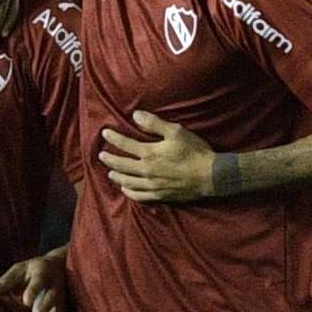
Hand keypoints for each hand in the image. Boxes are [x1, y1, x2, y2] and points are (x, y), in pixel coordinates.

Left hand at [0, 250, 69, 311]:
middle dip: (45, 307)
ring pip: (59, 309)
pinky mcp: (63, 307)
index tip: (26, 301)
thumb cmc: (33, 269)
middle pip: (52, 296)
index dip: (33, 291)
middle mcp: (55, 284)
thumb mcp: (20, 269)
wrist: (59, 265)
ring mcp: (61, 296)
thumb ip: (7, 280)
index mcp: (42, 272)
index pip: (38, 281)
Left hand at [98, 112, 216, 202]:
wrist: (210, 175)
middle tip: (101, 155)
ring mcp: (152, 185)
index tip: (104, 133)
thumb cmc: (194, 151)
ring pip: (128, 182)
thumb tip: (135, 115)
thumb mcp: (176, 132)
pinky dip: (130, 192)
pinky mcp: (160, 195)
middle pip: (122, 165)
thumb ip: (154, 124)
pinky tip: (126, 189)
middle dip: (110, 159)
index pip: (125, 144)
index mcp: (150, 153)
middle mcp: (147, 170)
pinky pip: (139, 196)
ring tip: (110, 172)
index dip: (113, 138)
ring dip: (117, 176)